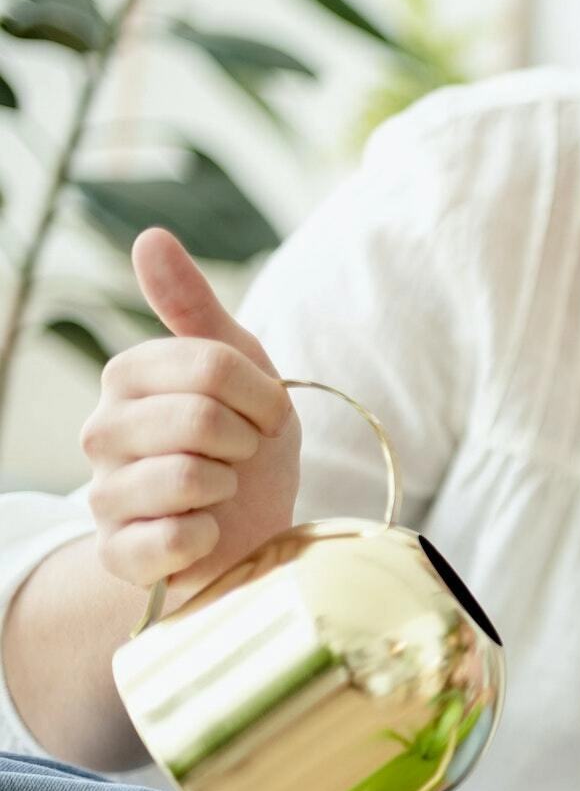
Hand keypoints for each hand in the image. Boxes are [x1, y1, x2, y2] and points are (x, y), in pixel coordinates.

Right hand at [82, 229, 297, 603]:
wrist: (246, 531)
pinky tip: (205, 531)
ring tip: (221, 492)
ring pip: (184, 476)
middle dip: (246, 440)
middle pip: (198, 417)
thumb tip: (150, 236)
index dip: (261, 397)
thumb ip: (195, 308)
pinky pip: (170, 538)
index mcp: (129, 377)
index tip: (267, 416)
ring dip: (228, 488)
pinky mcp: (119, 553)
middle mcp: (101, 431)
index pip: (208, 365)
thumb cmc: (245, 445)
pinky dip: (207, 537)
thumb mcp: (241, 369)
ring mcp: (104, 495)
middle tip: (243, 455)